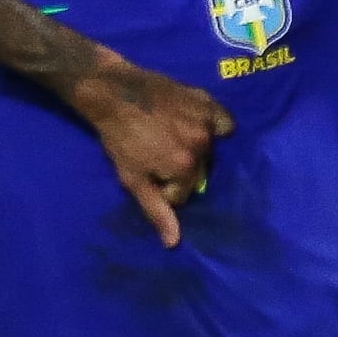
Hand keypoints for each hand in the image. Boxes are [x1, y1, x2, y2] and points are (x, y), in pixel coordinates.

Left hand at [71, 55, 229, 248]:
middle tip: (156, 153)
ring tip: (170, 137)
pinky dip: (214, 127)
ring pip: (209, 150)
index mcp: (186, 166)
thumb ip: (157, 210)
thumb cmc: (119, 139)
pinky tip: (194, 126)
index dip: (161, 188)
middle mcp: (204, 144)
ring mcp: (208, 120)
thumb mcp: (132, 179)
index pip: (182, 194)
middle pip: (198, 172)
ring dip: (194, 149)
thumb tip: (174, 243)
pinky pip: (222, 122)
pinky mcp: (209, 101)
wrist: (115, 94)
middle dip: (179, 170)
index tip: (146, 172)